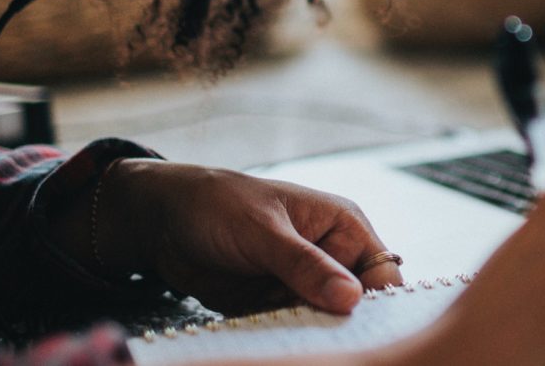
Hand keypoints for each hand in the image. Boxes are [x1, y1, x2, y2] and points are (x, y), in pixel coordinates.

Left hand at [98, 160, 402, 314]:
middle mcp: (331, 258)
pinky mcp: (276, 306)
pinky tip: (270, 336)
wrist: (163, 221)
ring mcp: (303, 285)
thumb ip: (305, 265)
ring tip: (279, 324)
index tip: (361, 331)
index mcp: (343, 227)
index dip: (378, 304)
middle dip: (340, 326)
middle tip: (313, 333)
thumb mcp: (264, 232)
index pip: (381, 274)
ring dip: (308, 334)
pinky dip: (283, 338)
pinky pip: (292, 332)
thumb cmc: (220, 206)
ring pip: (324, 324)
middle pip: (356, 306)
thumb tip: (352, 299)